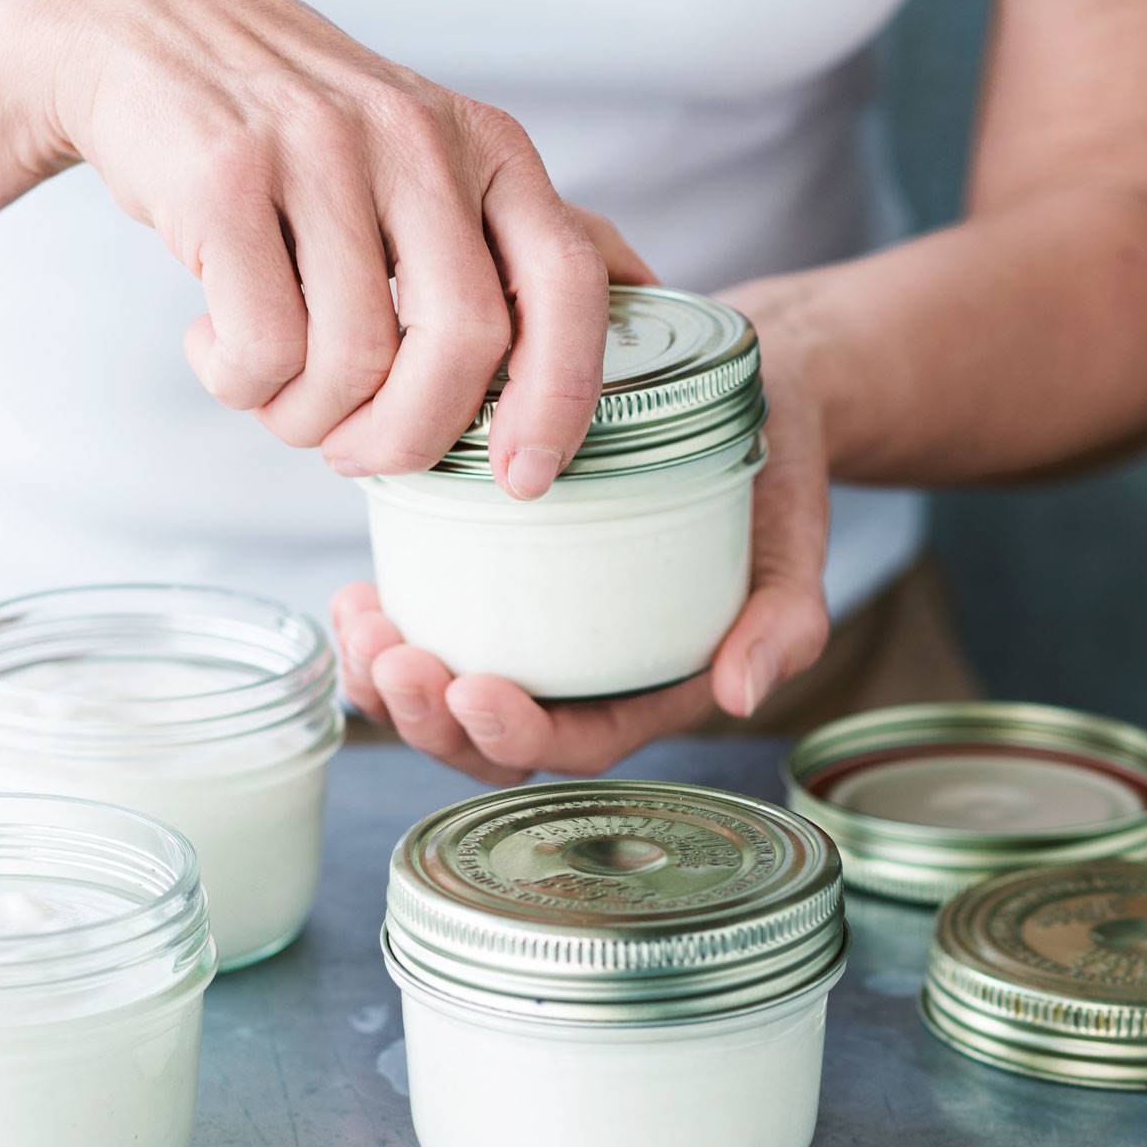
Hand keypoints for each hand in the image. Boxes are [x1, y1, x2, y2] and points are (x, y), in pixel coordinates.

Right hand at [27, 0, 628, 497]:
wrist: (150, 35)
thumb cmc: (305, 134)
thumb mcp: (432, 158)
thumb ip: (524, 230)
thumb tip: (642, 295)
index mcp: (487, 149)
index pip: (565, 284)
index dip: (561, 399)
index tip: (522, 480)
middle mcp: (418, 140)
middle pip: (462, 346)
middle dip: (411, 439)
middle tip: (357, 456)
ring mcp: (320, 150)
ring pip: (352, 362)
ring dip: (304, 419)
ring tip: (274, 391)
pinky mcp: (225, 177)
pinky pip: (259, 350)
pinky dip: (236, 384)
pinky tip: (215, 344)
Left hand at [332, 277, 831, 779]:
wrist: (741, 403)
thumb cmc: (769, 480)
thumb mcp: (791, 543)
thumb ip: (781, 622)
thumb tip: (740, 695)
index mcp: (645, 690)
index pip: (574, 743)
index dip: (515, 734)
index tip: (474, 689)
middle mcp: (578, 676)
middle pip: (487, 741)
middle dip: (428, 717)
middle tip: (395, 657)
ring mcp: (528, 634)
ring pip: (440, 699)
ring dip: (386, 681)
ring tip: (359, 624)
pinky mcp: (490, 584)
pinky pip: (426, 632)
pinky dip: (381, 630)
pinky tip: (355, 595)